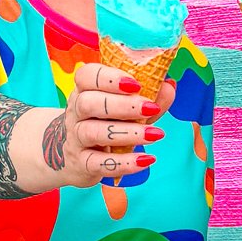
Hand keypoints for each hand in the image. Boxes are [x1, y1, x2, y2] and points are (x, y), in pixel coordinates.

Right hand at [52, 61, 178, 186]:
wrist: (72, 156)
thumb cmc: (104, 123)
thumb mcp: (125, 107)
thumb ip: (147, 97)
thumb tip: (169, 86)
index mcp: (84, 90)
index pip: (86, 76)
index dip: (109, 77)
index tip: (136, 83)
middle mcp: (76, 112)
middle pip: (89, 103)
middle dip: (122, 105)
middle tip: (150, 108)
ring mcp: (75, 139)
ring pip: (93, 132)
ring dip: (127, 133)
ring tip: (155, 134)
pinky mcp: (81, 164)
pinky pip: (99, 164)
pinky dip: (124, 163)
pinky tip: (146, 160)